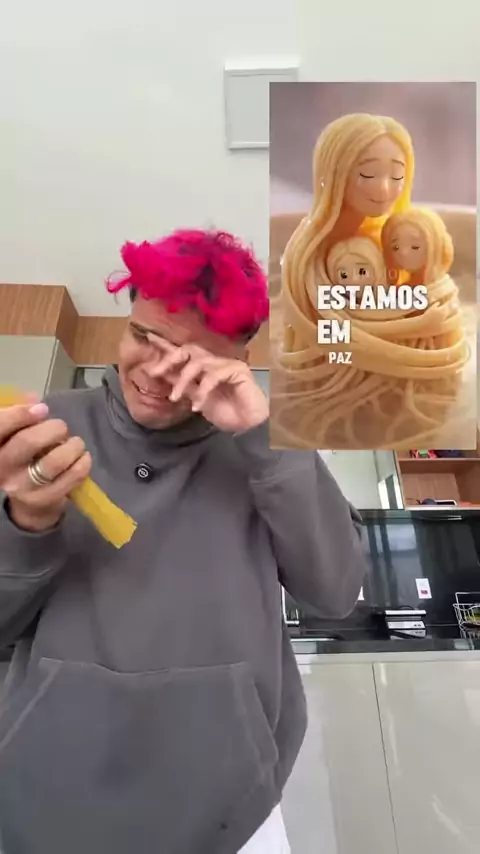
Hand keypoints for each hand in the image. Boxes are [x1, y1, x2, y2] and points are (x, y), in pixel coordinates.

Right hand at [0, 400, 91, 531]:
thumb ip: (21, 417)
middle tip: (61, 428)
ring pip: (53, 462)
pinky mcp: (45, 499)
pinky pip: (70, 478)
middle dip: (52, 429)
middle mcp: (2, 469)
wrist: (27, 501)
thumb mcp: (14, 437)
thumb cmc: (22, 459)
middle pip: (27, 443)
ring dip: (72, 447)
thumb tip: (33, 399)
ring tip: (76, 443)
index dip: (20, 414)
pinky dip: (82, 463)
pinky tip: (83, 457)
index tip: (42, 409)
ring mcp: (23, 487)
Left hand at [147, 336, 268, 432]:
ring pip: (198, 363)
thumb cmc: (226, 414)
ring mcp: (227, 364)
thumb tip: (162, 373)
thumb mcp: (197, 399)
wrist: (248, 427)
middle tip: (154, 372)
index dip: (167, 346)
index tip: (149, 337)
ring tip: (175, 398)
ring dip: (182, 381)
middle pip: (189, 350)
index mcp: (205, 368)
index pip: (184, 353)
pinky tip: (198, 406)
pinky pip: (213, 376)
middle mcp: (216, 362)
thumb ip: (183, 385)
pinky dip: (202, 391)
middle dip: (170, 359)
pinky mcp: (237, 370)